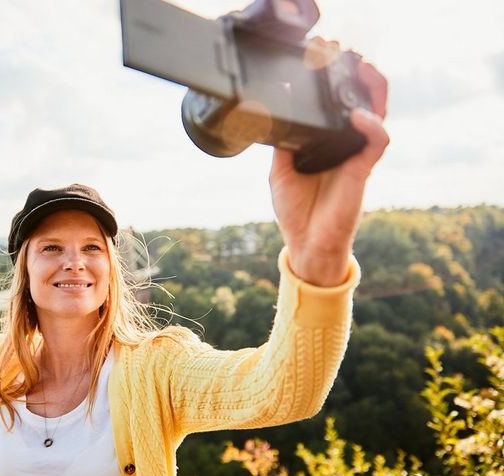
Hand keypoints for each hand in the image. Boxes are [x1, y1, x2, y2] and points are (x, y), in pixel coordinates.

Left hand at [270, 60, 388, 285]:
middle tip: (349, 55)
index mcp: (326, 142)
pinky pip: (376, 143)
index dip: (337, 83)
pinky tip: (358, 117)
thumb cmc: (296, 209)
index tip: (323, 60)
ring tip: (364, 70)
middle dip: (361, 77)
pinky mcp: (362, 172)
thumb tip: (272, 112)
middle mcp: (345, 145)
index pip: (338, 105)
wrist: (305, 244)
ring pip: (377, 115)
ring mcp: (356, 156)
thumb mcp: (279, 170)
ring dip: (374, 90)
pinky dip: (371, 127)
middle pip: (363, 102)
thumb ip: (282, 142)